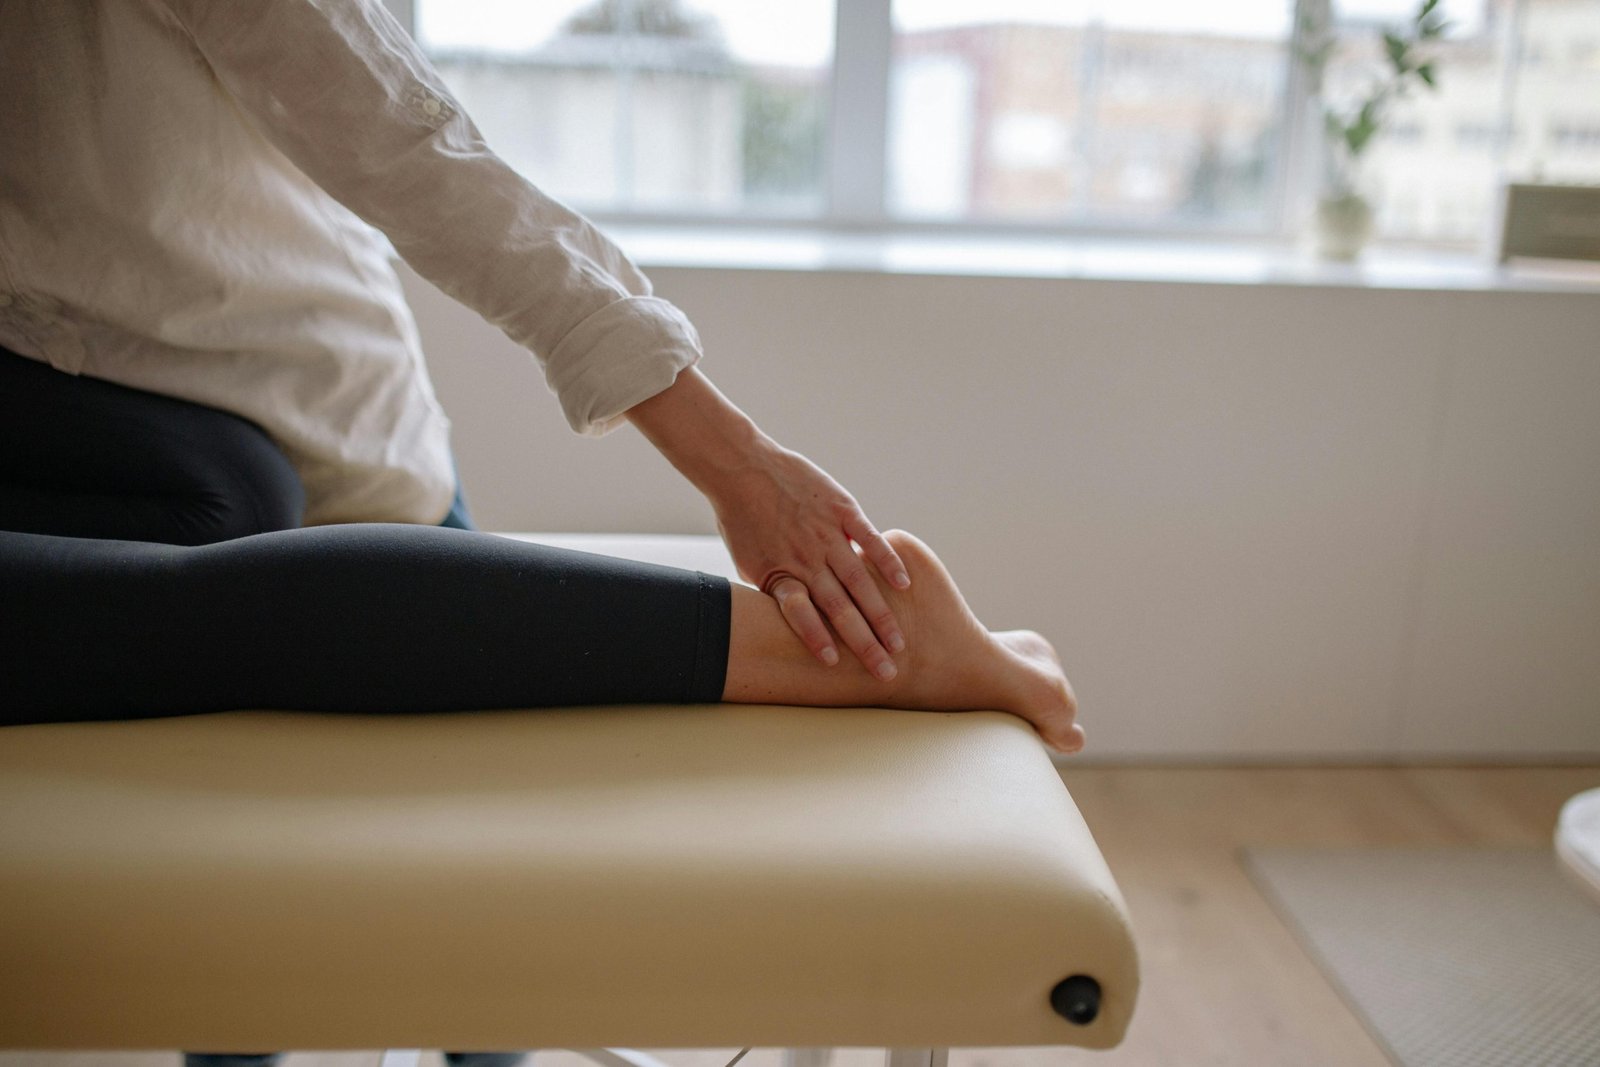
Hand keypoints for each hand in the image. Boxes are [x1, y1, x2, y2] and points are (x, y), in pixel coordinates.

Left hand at [711, 442, 910, 678]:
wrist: (742, 468)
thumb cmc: (740, 517)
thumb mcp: (748, 560)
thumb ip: (774, 587)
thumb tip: (788, 614)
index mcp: (781, 573)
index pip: (802, 617)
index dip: (817, 640)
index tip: (835, 667)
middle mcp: (806, 559)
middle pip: (840, 609)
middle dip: (863, 644)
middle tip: (885, 672)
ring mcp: (826, 534)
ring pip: (859, 582)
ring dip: (881, 614)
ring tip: (899, 642)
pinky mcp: (841, 510)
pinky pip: (869, 540)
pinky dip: (887, 563)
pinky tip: (904, 585)